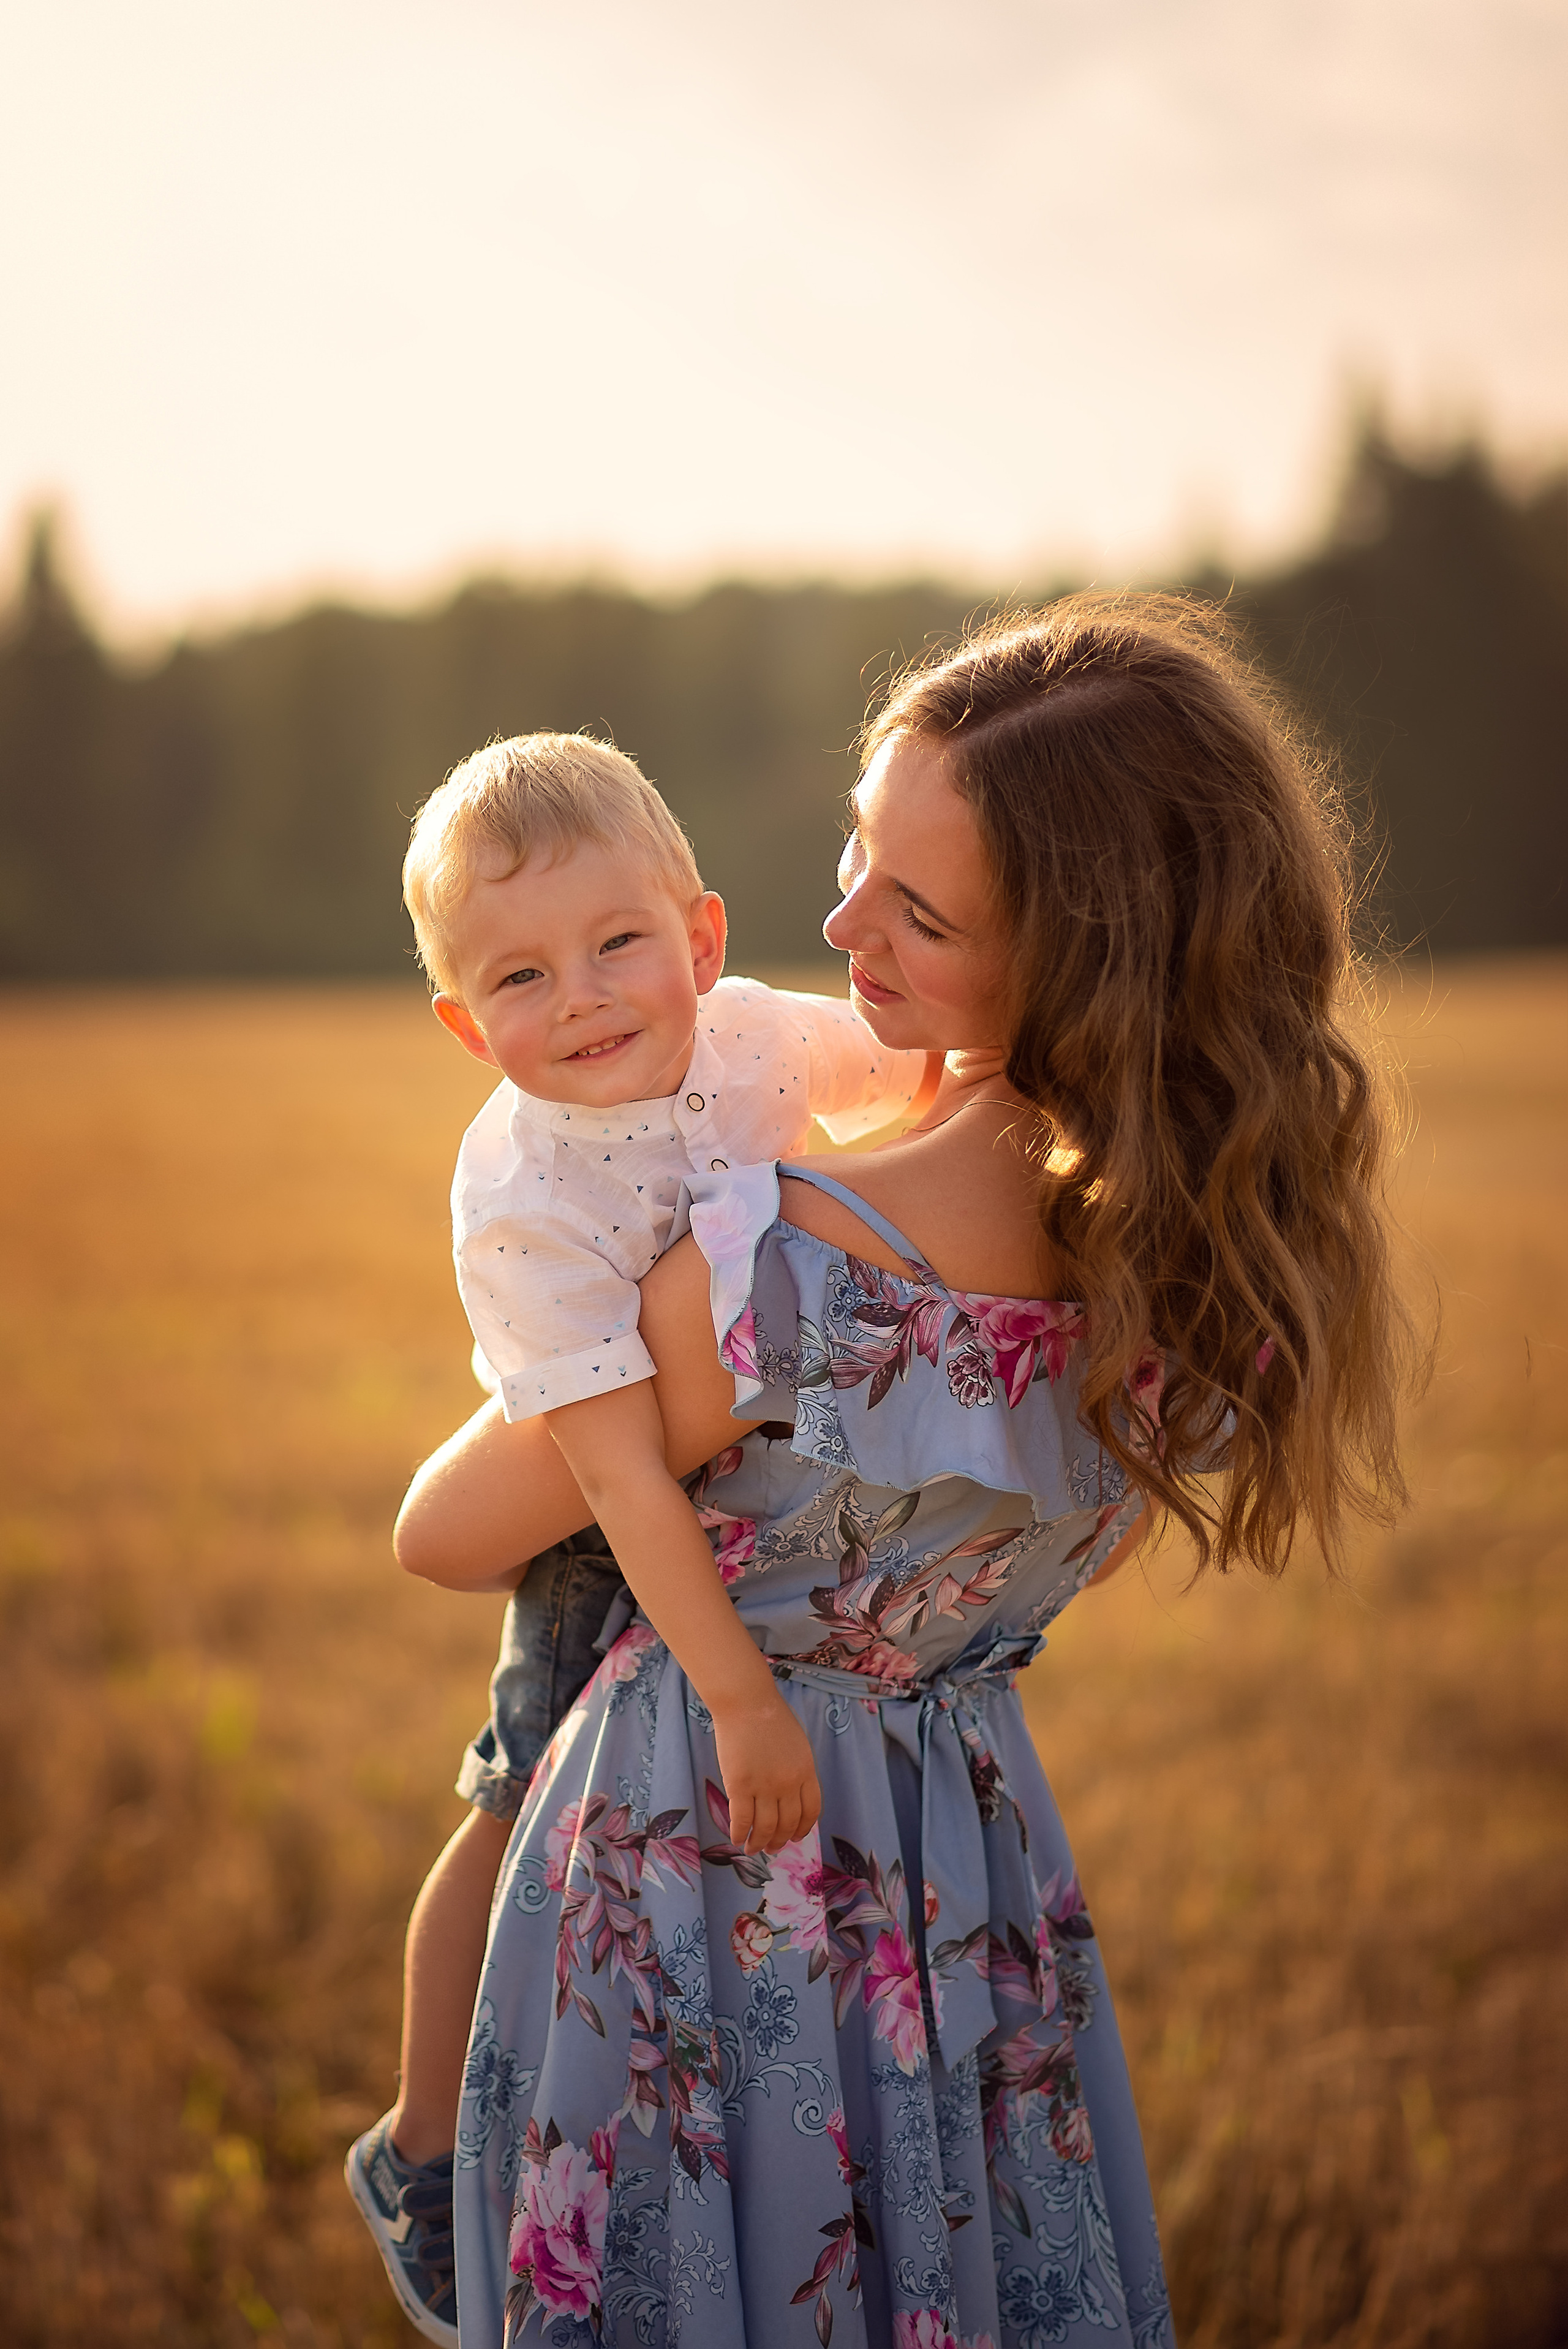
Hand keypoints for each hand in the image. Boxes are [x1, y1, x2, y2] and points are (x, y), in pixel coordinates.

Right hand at [712, 1692, 821, 1854]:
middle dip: (779, 1841)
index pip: (810, 1811)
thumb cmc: (770, 1717)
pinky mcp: (739, 1786)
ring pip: (765, 1828)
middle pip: (787, 1823)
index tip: (795, 1837)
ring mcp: (764, 1786)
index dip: (802, 1829)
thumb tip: (792, 1796)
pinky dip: (739, 1833)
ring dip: (759, 1844)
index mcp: (807, 1772)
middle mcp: (789, 1784)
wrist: (747, 1702)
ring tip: (753, 1849)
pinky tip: (736, 1839)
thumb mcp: (798, 1744)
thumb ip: (798, 1770)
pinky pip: (741, 1819)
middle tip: (772, 1848)